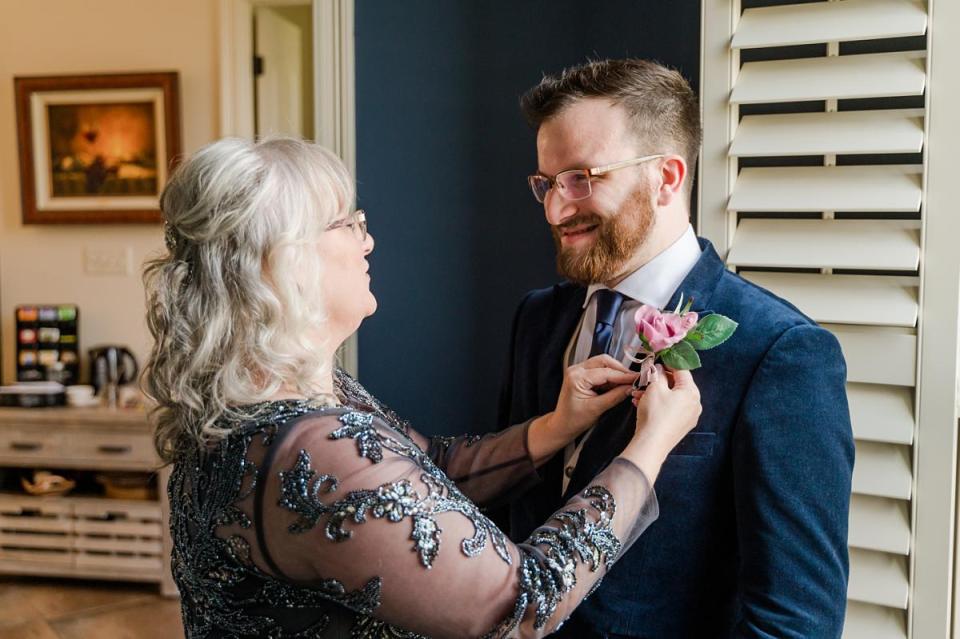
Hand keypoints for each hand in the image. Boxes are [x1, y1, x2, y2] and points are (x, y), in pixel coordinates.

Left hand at [552, 354, 638, 437]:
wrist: (561, 425)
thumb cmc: (575, 420)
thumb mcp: (597, 409)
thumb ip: (615, 396)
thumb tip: (632, 387)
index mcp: (577, 377)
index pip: (606, 372)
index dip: (624, 375)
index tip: (638, 379)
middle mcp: (576, 369)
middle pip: (604, 361)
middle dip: (620, 370)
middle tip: (634, 379)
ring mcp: (578, 370)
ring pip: (602, 363)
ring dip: (616, 372)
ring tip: (628, 383)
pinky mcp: (581, 374)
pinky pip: (599, 369)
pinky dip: (610, 376)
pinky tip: (618, 385)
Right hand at [620, 365, 701, 480]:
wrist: (652, 444)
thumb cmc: (655, 414)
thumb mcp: (655, 388)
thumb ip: (658, 374)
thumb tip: (659, 368)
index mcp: (692, 392)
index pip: (682, 370)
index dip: (667, 364)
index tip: (655, 363)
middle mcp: (695, 404)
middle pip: (677, 385)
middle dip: (658, 381)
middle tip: (644, 380)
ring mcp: (688, 417)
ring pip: (671, 398)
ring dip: (655, 394)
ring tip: (638, 394)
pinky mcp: (680, 426)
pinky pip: (670, 409)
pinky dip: (658, 405)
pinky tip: (641, 404)